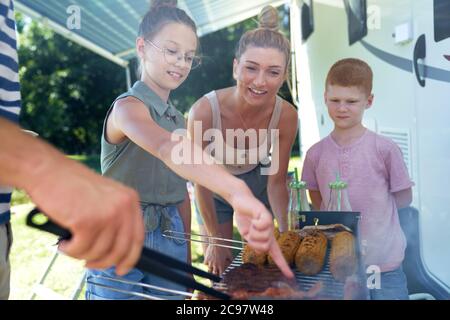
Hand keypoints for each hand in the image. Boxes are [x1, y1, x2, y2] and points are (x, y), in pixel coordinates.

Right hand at [28, 160, 144, 275]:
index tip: (122, 268)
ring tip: (71, 245)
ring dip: (82, 255)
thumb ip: (115, 219)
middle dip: (104, 262)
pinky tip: (64, 242)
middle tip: (89, 263)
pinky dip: (70, 251)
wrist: (48, 171)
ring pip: (99, 252)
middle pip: (120, 249)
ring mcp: (107, 214)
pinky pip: (81, 250)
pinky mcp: (87, 221)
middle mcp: (123, 207)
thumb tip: (115, 249)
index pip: (137, 237)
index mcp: (130, 200)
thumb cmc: (71, 184)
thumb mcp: (105, 197)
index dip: (130, 257)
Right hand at [204, 245, 232, 275]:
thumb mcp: (229, 254)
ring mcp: (210, 262)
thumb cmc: (224, 248)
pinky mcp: (206, 258)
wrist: (217, 242)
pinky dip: (206, 263)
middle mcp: (215, 265)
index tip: (221, 275)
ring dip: (210, 269)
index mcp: (221, 264)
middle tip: (215, 272)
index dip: (221, 275)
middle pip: (214, 273)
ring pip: (209, 269)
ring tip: (211, 268)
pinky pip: (205, 263)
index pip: (221, 274)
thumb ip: (231, 259)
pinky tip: (208, 262)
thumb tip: (232, 261)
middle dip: (215, 273)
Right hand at [232, 194, 293, 277]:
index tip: (290, 276)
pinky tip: (253, 218)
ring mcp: (270, 223)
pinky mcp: (266, 215)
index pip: (276, 254)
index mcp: (267, 237)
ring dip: (253, 232)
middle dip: (254, 243)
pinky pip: (262, 226)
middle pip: (265, 248)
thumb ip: (254, 243)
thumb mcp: (247, 235)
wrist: (240, 201)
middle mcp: (271, 231)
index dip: (283, 265)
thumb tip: (260, 252)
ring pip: (263, 237)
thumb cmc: (244, 217)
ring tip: (251, 223)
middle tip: (250, 233)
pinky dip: (254, 224)